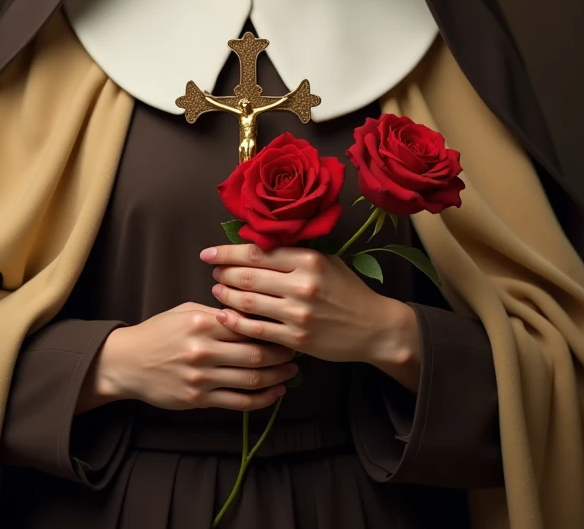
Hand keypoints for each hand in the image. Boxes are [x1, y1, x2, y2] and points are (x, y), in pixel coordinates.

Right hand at [79, 302, 297, 413]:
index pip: (246, 325)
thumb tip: (249, 312)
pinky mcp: (198, 400)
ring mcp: (201, 378)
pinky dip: (261, 400)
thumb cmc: (159, 331)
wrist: (128, 362)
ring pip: (250, 380)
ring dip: (277, 377)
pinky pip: (238, 402)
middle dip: (281, 354)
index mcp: (202, 323)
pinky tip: (275, 393)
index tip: (286, 326)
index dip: (270, 327)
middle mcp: (203, 351)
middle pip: (255, 355)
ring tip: (291, 371)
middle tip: (295, 350)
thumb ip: (216, 312)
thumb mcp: (185, 311)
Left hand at [200, 244, 420, 388]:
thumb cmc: (348, 290)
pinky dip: (236, 322)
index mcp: (308, 259)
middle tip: (213, 271)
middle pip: (248, 275)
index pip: (257, 251)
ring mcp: (298, 313)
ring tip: (216, 289)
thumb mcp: (327, 261)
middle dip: (223, 272)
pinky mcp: (296, 338)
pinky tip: (225, 315)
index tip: (209, 252)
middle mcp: (302, 284)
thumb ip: (294, 253)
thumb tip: (255, 244)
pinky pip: (257, 329)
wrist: (374, 327)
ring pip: (249, 301)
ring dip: (226, 295)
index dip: (227, 251)